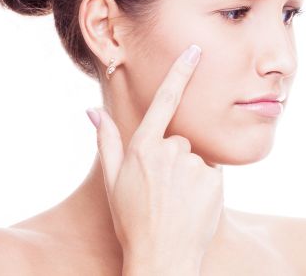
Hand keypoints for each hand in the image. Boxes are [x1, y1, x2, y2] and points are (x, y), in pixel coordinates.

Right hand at [87, 44, 223, 273]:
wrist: (162, 258)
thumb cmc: (132, 220)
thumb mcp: (112, 181)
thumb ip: (106, 142)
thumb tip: (91, 111)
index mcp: (142, 147)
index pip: (165, 100)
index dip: (180, 72)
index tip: (195, 51)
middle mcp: (169, 151)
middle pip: (179, 140)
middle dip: (173, 159)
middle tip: (163, 190)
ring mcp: (193, 164)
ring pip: (196, 157)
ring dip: (189, 173)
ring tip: (177, 201)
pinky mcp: (214, 178)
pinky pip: (211, 172)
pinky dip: (204, 184)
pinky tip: (193, 205)